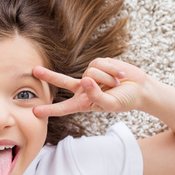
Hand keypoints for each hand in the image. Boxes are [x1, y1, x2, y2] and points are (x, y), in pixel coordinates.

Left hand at [32, 58, 146, 117]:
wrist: (140, 88)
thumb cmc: (125, 101)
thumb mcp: (111, 104)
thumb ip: (97, 96)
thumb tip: (85, 79)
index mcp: (84, 103)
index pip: (64, 108)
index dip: (50, 110)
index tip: (35, 111)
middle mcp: (84, 88)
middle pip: (62, 82)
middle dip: (48, 76)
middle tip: (34, 70)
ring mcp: (90, 75)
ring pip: (91, 73)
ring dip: (107, 79)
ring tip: (117, 84)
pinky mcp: (98, 63)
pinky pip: (100, 64)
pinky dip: (112, 71)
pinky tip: (120, 76)